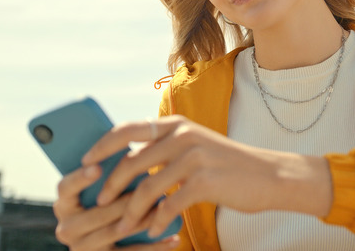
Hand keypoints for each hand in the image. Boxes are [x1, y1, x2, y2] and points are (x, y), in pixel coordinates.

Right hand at [53, 163, 180, 250]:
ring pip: (115, 232)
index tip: (97, 167)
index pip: (65, 188)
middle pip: (96, 213)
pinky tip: (174, 238)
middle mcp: (67, 228)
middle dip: (125, 200)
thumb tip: (133, 141)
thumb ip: (111, 170)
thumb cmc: (115, 202)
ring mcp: (82, 248)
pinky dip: (154, 246)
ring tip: (166, 209)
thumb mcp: (108, 188)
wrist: (115, 243)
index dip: (80, 178)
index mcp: (65, 203)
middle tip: (149, 187)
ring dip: (143, 220)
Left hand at [82, 115, 331, 239]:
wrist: (269, 176)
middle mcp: (183, 135)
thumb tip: (127, 161)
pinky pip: (168, 205)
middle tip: (100, 203)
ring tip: (123, 227)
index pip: (127, 129)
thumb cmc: (227, 165)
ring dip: (130, 212)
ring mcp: (194, 157)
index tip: (85, 163)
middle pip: (131, 161)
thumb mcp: (195, 146)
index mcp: (176, 124)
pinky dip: (156, 221)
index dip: (102, 146)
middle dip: (110, 186)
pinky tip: (153, 231)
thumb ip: (166, 148)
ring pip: (146, 187)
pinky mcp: (204, 181)